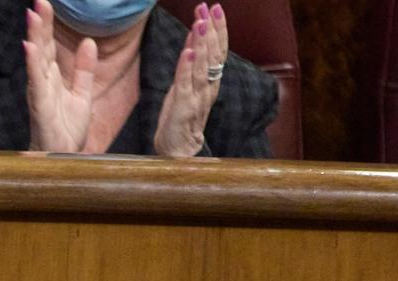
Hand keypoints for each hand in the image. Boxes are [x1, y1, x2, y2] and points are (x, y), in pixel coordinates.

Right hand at [22, 0, 96, 152]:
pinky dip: (33, 63)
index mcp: (52, 77)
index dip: (48, 24)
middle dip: (40, 23)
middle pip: (41, 47)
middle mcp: (42, 81)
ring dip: (34, 37)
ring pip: (36, 59)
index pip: (49, 45)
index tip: (46, 3)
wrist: (63, 158)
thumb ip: (83, 69)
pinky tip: (30, 47)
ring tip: (32, 16)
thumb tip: (88, 42)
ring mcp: (39, 92)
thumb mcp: (82, 94)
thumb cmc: (67, 129)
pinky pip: (36, 81)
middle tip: (38, 1)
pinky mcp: (40, 106)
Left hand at [154, 3, 226, 156]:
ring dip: (202, 43)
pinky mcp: (183, 107)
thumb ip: (191, 65)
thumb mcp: (187, 86)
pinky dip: (187, 67)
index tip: (215, 8)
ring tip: (201, 22)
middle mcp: (207, 86)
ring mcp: (196, 96)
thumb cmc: (182, 117)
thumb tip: (194, 39)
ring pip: (202, 66)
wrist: (178, 149)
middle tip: (210, 7)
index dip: (218, 29)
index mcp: (210, 81)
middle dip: (212, 29)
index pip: (218, 50)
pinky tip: (189, 52)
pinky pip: (185, 84)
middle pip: (214, 54)